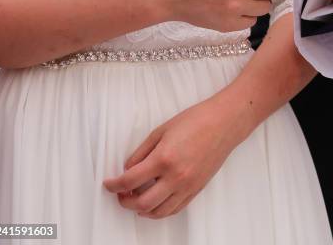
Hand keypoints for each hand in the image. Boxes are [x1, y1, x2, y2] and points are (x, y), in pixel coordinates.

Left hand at [103, 96, 252, 218]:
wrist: (224, 123)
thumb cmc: (196, 121)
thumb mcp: (161, 131)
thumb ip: (142, 152)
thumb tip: (128, 168)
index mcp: (163, 159)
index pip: (129, 181)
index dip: (114, 185)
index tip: (108, 184)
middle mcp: (176, 176)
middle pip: (142, 203)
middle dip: (125, 202)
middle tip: (120, 194)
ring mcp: (188, 185)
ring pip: (159, 211)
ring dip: (142, 210)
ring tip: (136, 200)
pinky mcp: (197, 189)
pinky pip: (175, 209)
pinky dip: (160, 210)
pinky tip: (155, 203)